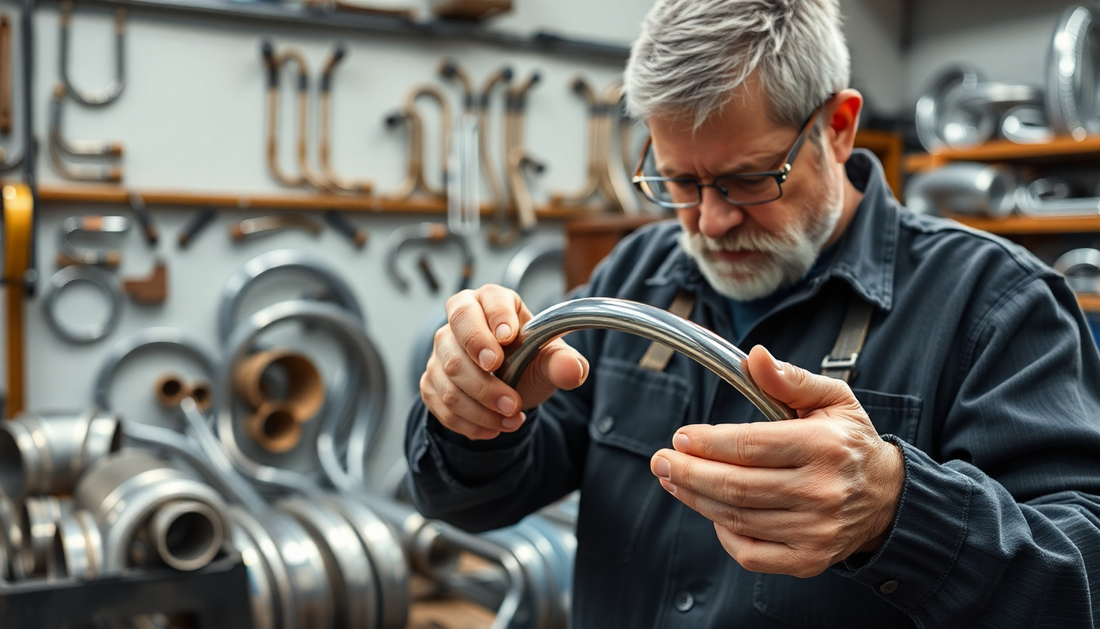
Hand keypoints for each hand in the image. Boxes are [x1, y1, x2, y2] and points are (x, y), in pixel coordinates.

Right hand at [420, 285, 588, 439]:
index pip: (484, 300)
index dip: (494, 319)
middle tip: (511, 400)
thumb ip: (563, 363)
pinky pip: (440, 402)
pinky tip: (493, 428)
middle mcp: (460, 321)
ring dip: (480, 406)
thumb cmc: (529, 360)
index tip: (508, 339)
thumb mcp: (550, 359)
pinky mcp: (431, 380)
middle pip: (456, 342)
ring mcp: (441, 351)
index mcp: (491, 300)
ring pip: (447, 377)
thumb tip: (573, 369)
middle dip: (483, 377)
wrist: (514, 386)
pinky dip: (468, 421)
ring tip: (512, 418)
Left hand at [650, 345, 903, 577]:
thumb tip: (755, 356)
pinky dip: (722, 533)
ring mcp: (815, 531)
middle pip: (736, 486)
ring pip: (736, 518)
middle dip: (688, 472)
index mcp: (825, 447)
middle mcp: (822, 492)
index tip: (681, 435)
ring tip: (672, 480)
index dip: (707, 442)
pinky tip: (710, 510)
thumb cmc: (850, 442)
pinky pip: (750, 554)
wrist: (888, 498)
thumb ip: (789, 379)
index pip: (750, 446)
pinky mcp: (808, 560)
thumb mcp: (831, 399)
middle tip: (661, 460)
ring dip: (695, 499)